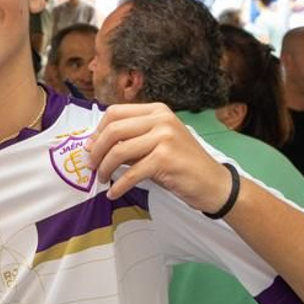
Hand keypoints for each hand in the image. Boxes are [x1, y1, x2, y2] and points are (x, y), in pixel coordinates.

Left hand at [86, 102, 231, 209]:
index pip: (115, 112)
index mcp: (157, 110)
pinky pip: (132, 173)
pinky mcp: (166, 158)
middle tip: (92, 166)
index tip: (90, 148)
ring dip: (105, 168)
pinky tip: (114, 193)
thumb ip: (131, 140)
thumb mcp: (156, 144)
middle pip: (114, 129)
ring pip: (119, 150)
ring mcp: (164, 137)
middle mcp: (161, 119)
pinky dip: (119, 185)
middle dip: (97, 150)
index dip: (98, 131)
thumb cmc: (182, 164)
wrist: (213, 182)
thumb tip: (95, 145)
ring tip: (103, 180)